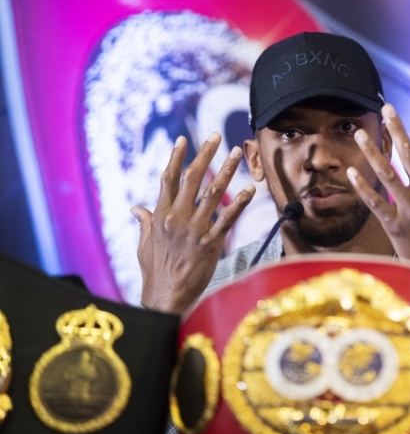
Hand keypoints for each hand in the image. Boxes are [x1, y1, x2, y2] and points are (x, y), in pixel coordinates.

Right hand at [131, 133, 254, 313]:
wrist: (166, 297)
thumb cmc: (155, 272)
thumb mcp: (144, 245)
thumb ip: (144, 222)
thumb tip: (136, 207)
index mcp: (160, 216)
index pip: (168, 179)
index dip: (176, 157)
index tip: (184, 139)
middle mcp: (176, 218)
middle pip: (192, 178)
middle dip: (206, 154)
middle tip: (217, 136)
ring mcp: (194, 230)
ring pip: (212, 192)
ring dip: (227, 170)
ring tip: (237, 152)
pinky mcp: (210, 243)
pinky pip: (228, 218)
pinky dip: (240, 202)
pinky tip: (250, 190)